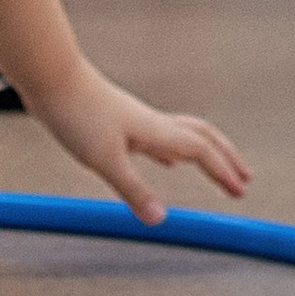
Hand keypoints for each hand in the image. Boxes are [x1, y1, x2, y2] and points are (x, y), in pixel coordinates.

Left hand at [31, 68, 250, 222]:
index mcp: (155, 131)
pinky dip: (172, 151)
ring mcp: (136, 120)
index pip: (201, 152)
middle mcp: (151, 123)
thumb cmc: (75, 113)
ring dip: (205, 152)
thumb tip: (161, 220)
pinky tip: (164, 160)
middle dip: (226, 157)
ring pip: (183, 134)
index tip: (241, 191)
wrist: (50, 75)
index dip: (222, 171)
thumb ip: (134, 189)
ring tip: (216, 168)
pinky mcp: (119, 120)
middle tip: (243, 178)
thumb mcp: (104, 159)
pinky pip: (158, 137)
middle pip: (202, 136)